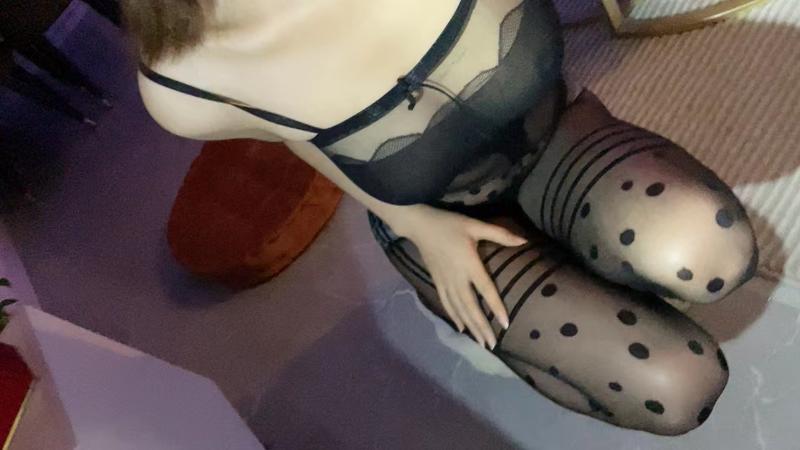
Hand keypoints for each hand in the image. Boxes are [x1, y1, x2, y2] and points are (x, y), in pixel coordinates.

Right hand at [386, 205, 526, 348]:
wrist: (419, 225)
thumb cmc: (449, 224)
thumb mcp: (475, 225)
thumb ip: (500, 234)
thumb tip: (524, 241)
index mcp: (469, 264)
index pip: (485, 290)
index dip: (495, 307)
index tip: (505, 323)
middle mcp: (457, 278)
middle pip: (471, 307)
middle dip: (481, 326)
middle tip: (492, 344)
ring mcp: (445, 282)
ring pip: (459, 309)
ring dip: (470, 326)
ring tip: (480, 342)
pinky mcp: (437, 282)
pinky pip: (447, 303)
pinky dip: (455, 317)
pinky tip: (461, 328)